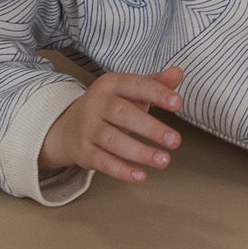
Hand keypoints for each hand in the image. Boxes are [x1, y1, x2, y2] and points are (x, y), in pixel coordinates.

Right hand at [39, 64, 185, 183]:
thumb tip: (178, 73)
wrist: (69, 125)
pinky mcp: (84, 151)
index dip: (157, 93)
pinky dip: (122, 170)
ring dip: (140, 152)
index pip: (136, 85)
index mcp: (111, 84)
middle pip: (124, 114)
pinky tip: (141, 176)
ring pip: (114, 141)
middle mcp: (97, 104)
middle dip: (151, 128)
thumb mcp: (130, 91)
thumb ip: (156, 83)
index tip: (178, 103)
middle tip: (175, 140)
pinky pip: (103, 162)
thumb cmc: (110, 106)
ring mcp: (88, 128)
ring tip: (164, 160)